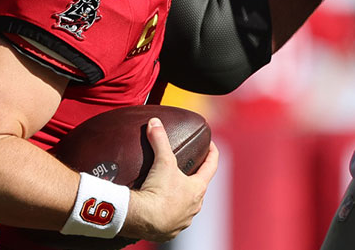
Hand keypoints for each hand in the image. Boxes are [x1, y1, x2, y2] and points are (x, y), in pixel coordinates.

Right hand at [122, 118, 218, 242]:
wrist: (141, 219)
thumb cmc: (158, 192)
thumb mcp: (162, 161)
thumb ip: (160, 140)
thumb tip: (155, 122)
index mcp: (197, 189)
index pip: (211, 167)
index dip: (212, 153)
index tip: (211, 145)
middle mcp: (194, 206)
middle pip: (198, 188)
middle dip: (194, 177)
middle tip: (188, 167)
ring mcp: (183, 220)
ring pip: (186, 206)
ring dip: (182, 198)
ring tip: (171, 189)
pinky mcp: (169, 231)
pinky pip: (172, 220)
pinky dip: (168, 213)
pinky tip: (160, 209)